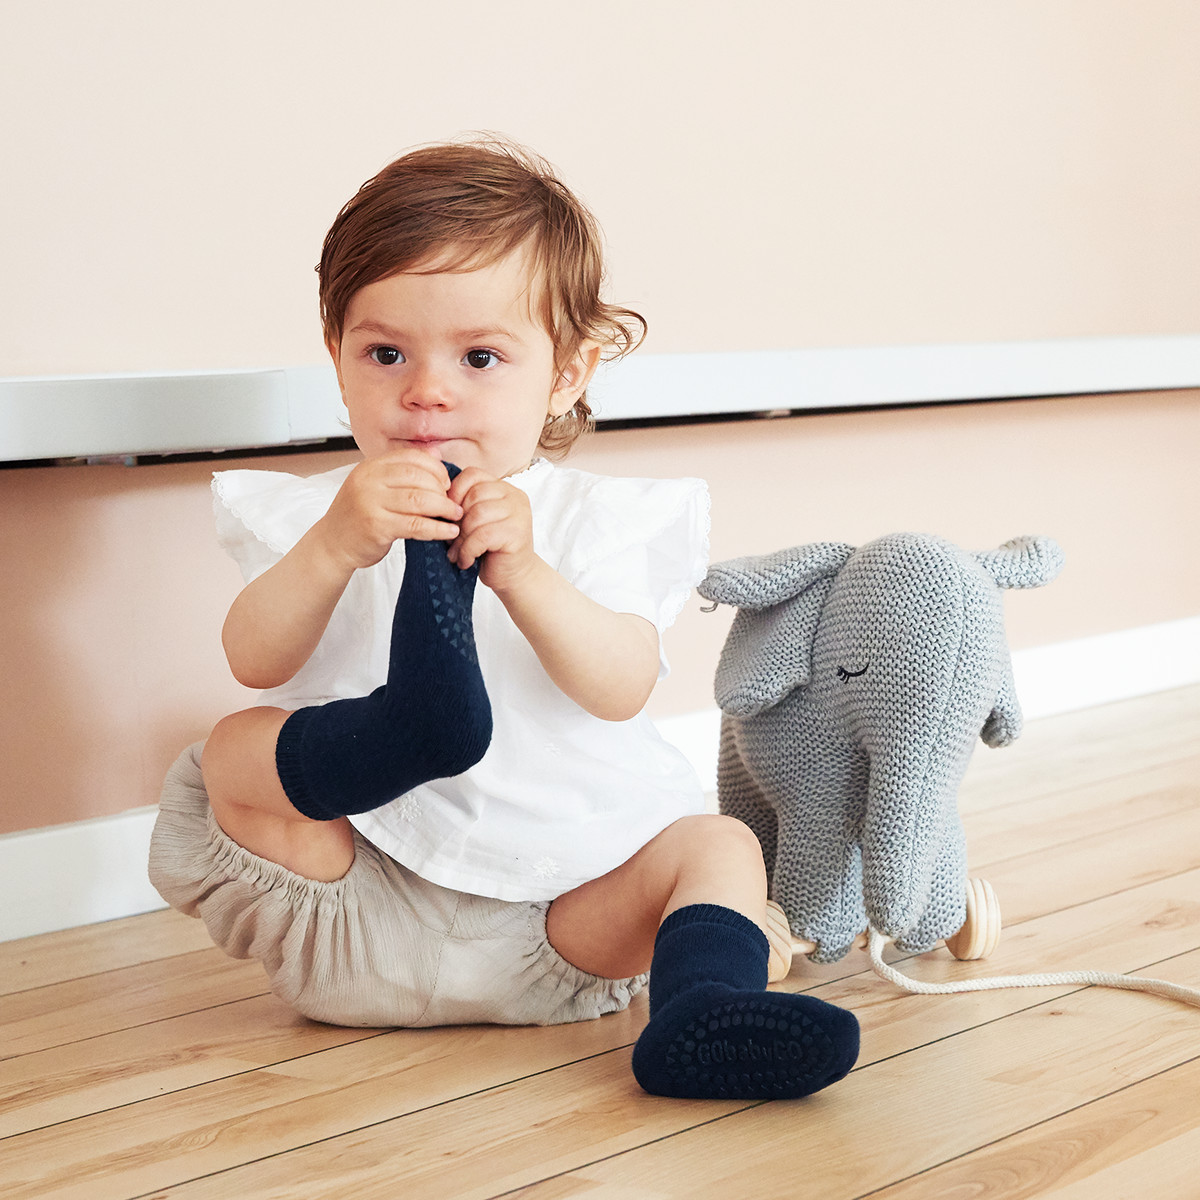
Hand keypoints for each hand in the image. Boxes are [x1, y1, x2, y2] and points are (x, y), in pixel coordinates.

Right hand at [317, 451, 462, 572]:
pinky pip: (416, 525)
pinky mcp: (377, 527)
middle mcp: (369, 480)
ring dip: (444, 509)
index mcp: (370, 467)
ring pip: (419, 500)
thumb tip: (436, 453)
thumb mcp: (376, 486)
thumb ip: (403, 471)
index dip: (436, 469)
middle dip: (442, 490)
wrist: (332, 544)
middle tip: (454, 503)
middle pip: (418, 477)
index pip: (412, 457)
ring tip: (456, 516)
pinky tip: (449, 531)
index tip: (447, 484)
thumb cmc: (359, 516)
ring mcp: (371, 502)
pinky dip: (437, 528)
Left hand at [446, 469, 537, 592]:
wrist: (513, 577)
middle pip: (474, 495)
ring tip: (457, 553)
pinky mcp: (517, 534)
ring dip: (461, 538)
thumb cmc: (490, 549)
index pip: (473, 475)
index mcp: (504, 488)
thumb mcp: (475, 521)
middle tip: (451, 540)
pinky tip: (466, 561)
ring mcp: (519, 514)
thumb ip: (464, 505)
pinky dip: (468, 550)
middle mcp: (514, 496)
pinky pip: (482, 536)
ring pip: (477, 515)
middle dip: (457, 520)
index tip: (447, 515)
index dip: (454, 492)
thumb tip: (435, 499)